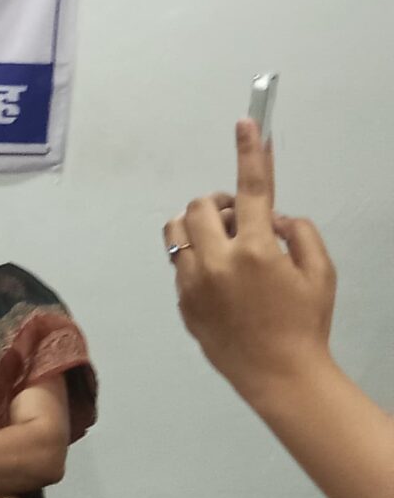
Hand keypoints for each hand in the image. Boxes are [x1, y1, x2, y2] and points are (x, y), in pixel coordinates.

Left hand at [167, 120, 338, 392]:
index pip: (253, 188)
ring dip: (199, 225)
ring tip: (225, 242)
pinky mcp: (181, 300)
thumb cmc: (306, 322)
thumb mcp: (321, 272)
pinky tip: (222, 278)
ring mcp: (192, 281)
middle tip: (243, 219)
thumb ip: (299, 232)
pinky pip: (178, 262)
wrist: (280, 375)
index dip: (250, 152)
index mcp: (257, 250)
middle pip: (201, 205)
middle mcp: (217, 261)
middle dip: (221, 204)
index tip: (246, 122)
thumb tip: (273, 217)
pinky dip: (196, 256)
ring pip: (177, 230)